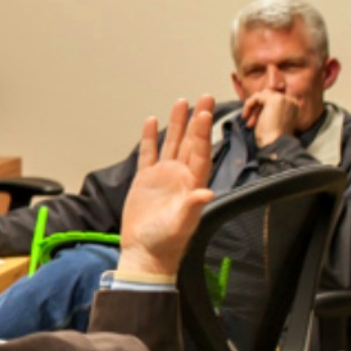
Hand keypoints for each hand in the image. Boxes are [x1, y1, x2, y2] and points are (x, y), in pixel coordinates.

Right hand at [118, 96, 217, 277]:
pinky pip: (149, 155)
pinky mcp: (145, 181)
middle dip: (198, 120)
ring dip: (177, 124)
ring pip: (171, 144)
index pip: (200, 152)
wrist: (145, 252)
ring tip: (181, 103)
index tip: (206, 113)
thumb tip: (205, 194)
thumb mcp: (181, 225)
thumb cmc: (166, 242)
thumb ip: (192, 207)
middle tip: (205, 98)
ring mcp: (163, 177)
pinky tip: (152, 123)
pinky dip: (151, 139)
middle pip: (191, 142)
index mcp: (192, 184)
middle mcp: (180, 176)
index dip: (203, 133)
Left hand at [241, 90, 300, 147]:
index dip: (263, 109)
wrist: (275, 144)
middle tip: (250, 122)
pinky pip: (257, 96)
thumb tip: (257, 106)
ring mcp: (284, 99)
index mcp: (294, 107)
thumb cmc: (272, 138)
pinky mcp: (275, 99)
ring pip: (263, 95)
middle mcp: (291, 101)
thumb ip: (270, 112)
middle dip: (257, 109)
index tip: (255, 122)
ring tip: (249, 121)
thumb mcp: (273, 122)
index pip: (275, 100)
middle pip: (269, 96)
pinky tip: (246, 116)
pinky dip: (248, 104)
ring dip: (253, 107)